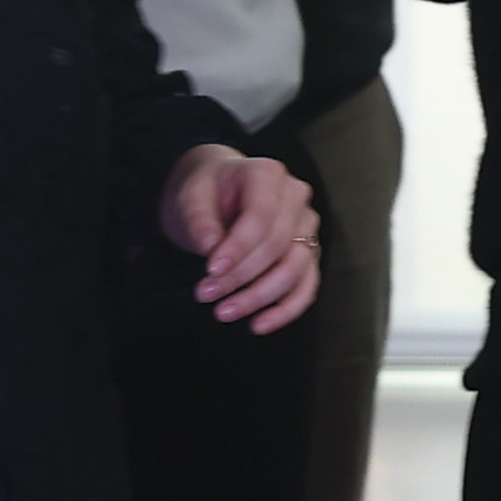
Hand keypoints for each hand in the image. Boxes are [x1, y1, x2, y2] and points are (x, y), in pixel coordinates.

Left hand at [164, 141, 320, 333]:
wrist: (220, 193)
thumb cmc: (207, 193)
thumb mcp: (192, 197)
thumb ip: (199, 220)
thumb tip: (210, 249)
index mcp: (267, 174)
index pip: (261, 216)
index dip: (238, 248)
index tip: (210, 270)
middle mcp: (296, 197)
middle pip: (278, 245)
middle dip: (241, 276)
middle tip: (205, 295)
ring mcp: (307, 226)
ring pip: (295, 269)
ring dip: (259, 297)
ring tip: (224, 312)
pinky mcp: (308, 253)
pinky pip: (307, 286)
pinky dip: (287, 310)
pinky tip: (260, 325)